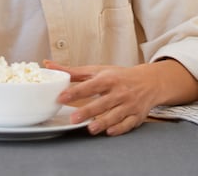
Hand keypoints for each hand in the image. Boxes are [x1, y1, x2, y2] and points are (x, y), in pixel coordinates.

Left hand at [45, 58, 197, 136]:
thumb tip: (48, 65)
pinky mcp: (136, 116)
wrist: (148, 82)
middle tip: (73, 119)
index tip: (61, 97)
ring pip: (115, 115)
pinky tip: (109, 131)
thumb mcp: (97, 71)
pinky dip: (119, 128)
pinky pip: (127, 124)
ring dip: (103, 122)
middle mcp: (119, 92)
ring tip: (90, 128)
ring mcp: (129, 105)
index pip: (90, 86)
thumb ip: (72, 72)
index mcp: (108, 79)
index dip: (75, 92)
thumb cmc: (118, 76)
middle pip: (102, 103)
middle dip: (87, 111)